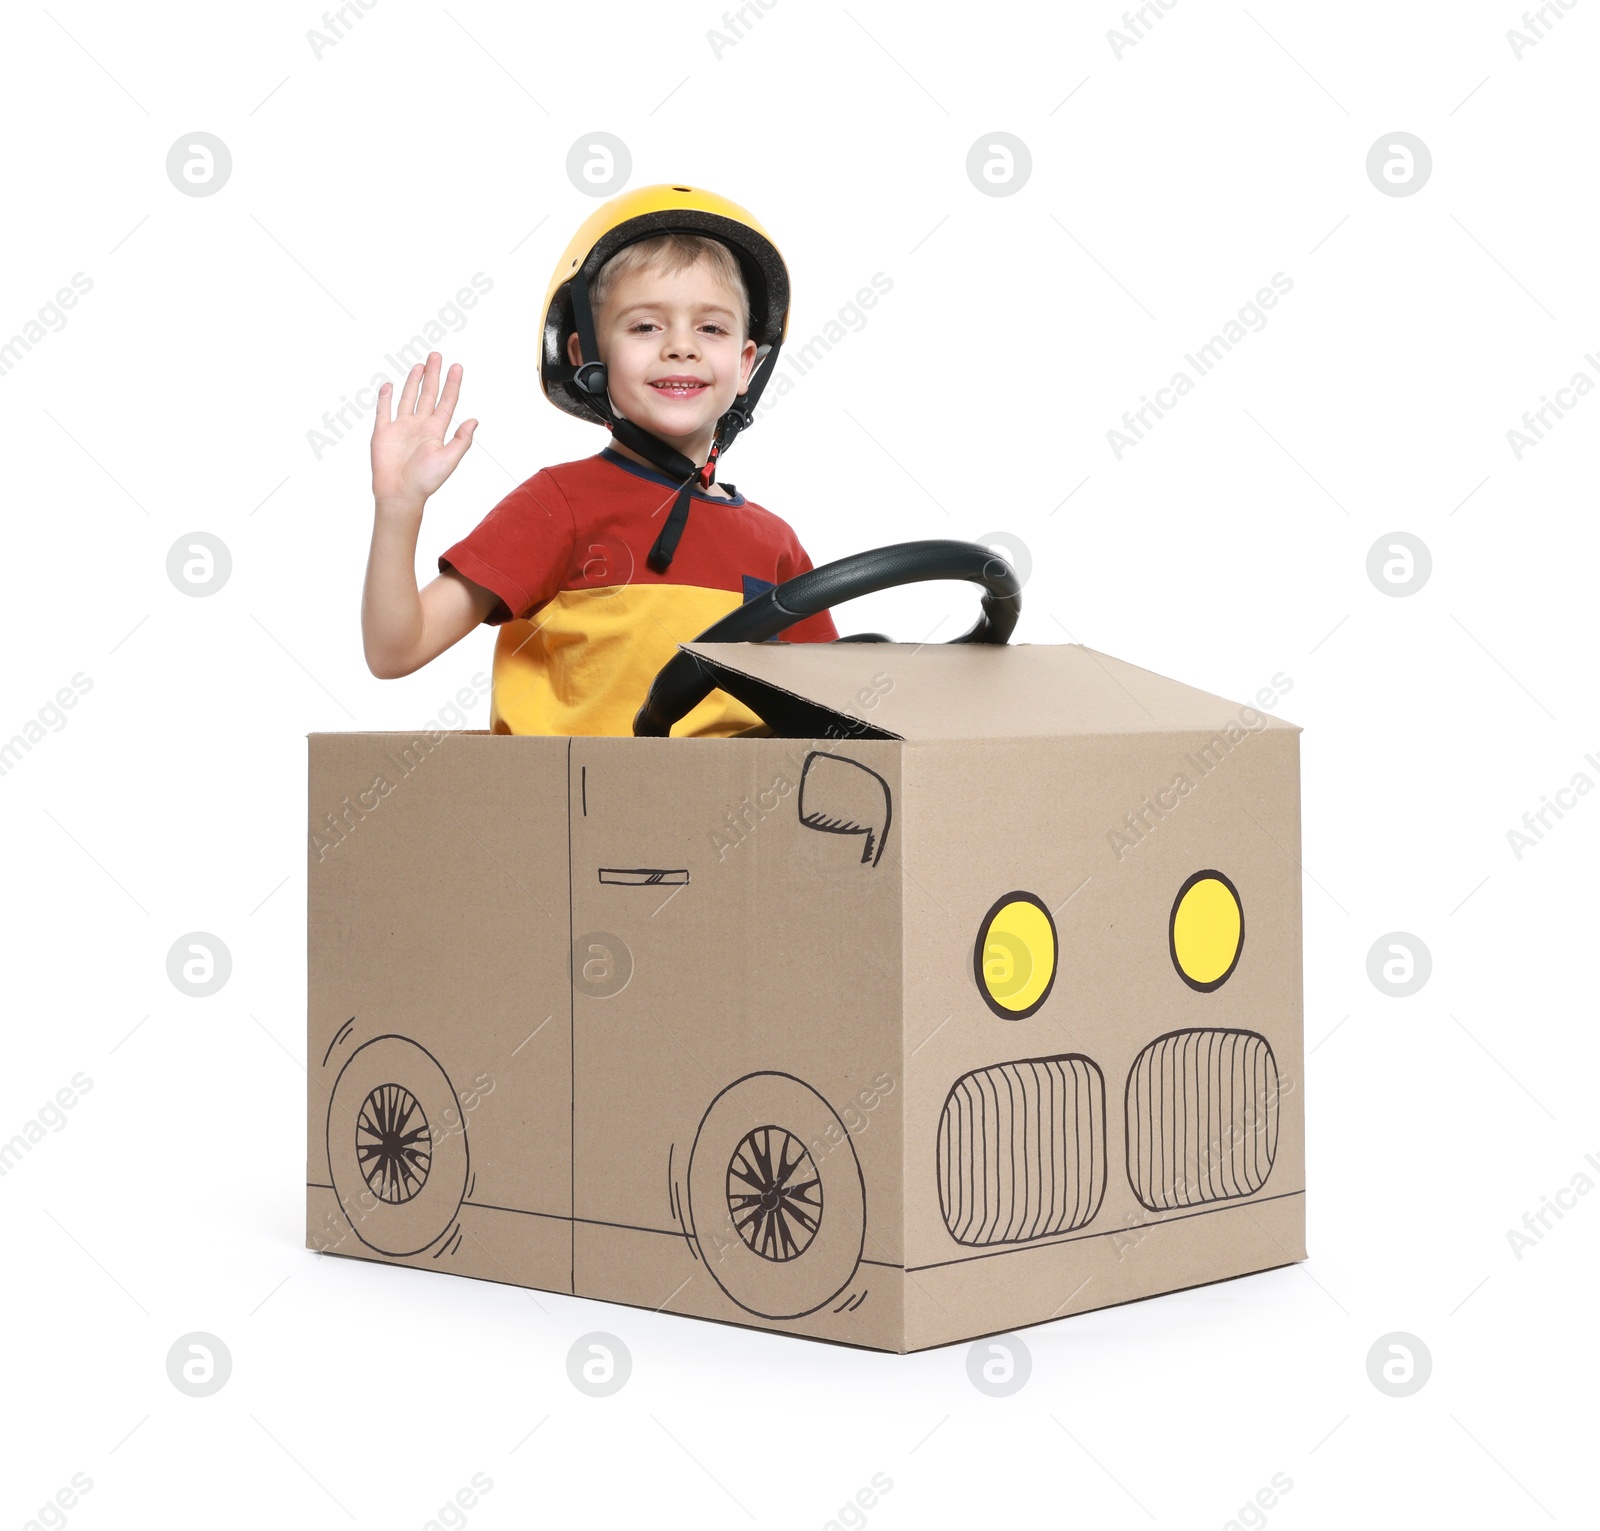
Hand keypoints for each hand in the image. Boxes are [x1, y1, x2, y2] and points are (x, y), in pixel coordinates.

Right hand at [371, 351, 477, 504]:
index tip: (457, 366)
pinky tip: (389, 385)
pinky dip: (385, 398)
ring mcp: (401, 428)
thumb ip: (461, 440)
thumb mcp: (449, 460)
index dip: (452, 384)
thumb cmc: (426, 481)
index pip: (447, 402)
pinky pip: (384, 411)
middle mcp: (419, 426)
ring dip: (413, 382)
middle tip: (436, 355)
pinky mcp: (383, 433)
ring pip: (408, 398)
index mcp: (436, 431)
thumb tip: (474, 420)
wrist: (400, 494)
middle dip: (433, 375)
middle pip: (428, 394)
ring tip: (419, 366)